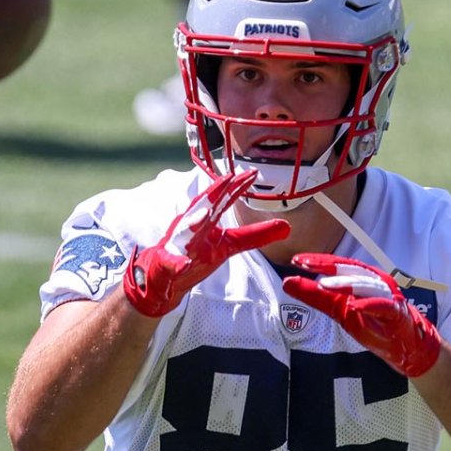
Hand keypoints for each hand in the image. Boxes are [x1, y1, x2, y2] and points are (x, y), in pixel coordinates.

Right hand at [124, 170, 290, 316]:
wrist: (162, 277)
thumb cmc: (195, 253)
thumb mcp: (229, 245)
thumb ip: (255, 235)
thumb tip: (287, 226)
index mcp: (205, 219)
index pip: (222, 199)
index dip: (235, 186)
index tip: (252, 173)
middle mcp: (190, 227)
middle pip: (204, 207)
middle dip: (215, 193)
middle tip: (230, 178)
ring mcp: (177, 245)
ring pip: (185, 232)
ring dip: (194, 223)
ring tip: (206, 215)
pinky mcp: (167, 265)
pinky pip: (171, 264)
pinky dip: (177, 264)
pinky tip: (184, 265)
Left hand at [282, 253, 441, 376]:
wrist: (407, 346)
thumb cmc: (374, 324)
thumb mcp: (340, 311)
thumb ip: (316, 298)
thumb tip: (287, 283)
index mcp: (361, 279)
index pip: (337, 266)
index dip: (317, 261)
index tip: (296, 260)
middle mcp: (374, 282)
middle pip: (350, 270)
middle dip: (326, 266)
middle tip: (304, 264)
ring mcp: (387, 296)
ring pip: (365, 285)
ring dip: (344, 284)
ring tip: (323, 285)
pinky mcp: (397, 312)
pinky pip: (383, 306)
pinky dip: (370, 305)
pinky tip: (355, 306)